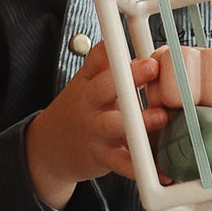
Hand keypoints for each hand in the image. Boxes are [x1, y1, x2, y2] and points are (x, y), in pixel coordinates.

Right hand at [25, 40, 211, 206]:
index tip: (142, 52)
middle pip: (105, 88)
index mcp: (89, 85)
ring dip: (139, 121)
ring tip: (161, 118)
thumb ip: (101, 64)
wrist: (48, 149)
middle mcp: (90, 106)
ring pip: (115, 126)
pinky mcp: (102, 158)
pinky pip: (123, 164)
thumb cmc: (78, 112)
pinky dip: (144, 168)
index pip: (98, 62)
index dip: (117, 55)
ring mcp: (96, 132)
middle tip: (152, 67)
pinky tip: (162, 170)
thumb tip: (117, 40)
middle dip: (130, 77)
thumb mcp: (83, 84)